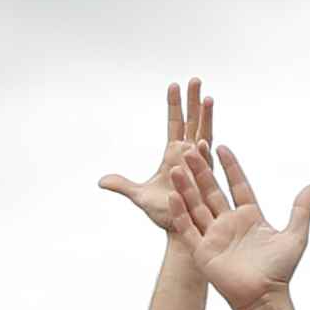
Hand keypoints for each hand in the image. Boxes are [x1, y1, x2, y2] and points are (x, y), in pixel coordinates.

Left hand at [95, 78, 214, 232]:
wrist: (179, 230)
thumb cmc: (164, 212)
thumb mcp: (138, 196)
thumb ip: (122, 185)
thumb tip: (102, 181)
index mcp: (174, 153)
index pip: (175, 123)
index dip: (174, 105)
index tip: (173, 85)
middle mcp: (188, 155)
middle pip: (192, 122)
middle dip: (193, 101)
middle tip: (194, 80)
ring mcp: (198, 165)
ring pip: (204, 136)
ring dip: (206, 118)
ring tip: (208, 98)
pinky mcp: (203, 181)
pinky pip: (204, 164)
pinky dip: (204, 152)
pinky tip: (204, 140)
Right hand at [163, 141, 309, 309]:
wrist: (264, 297)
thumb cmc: (281, 271)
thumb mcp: (295, 235)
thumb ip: (301, 209)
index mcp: (250, 217)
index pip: (238, 185)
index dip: (230, 167)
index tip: (221, 147)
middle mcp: (230, 224)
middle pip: (212, 191)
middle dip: (201, 171)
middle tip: (191, 150)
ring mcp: (214, 236)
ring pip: (196, 206)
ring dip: (186, 187)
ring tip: (177, 168)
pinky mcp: (202, 251)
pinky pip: (188, 228)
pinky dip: (180, 213)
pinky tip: (173, 196)